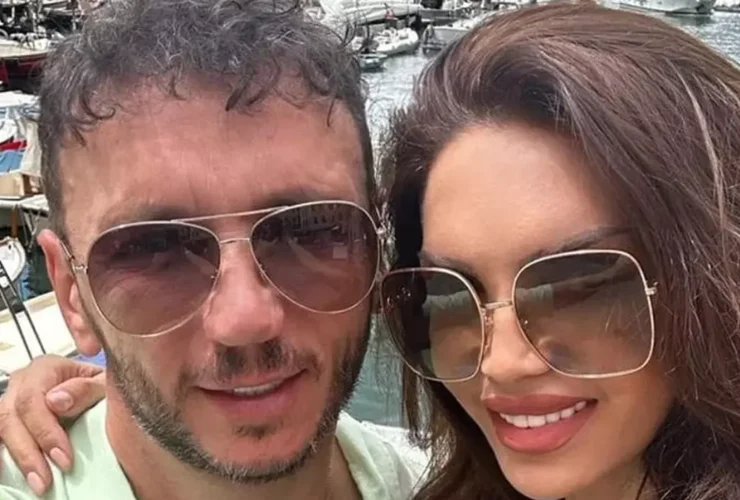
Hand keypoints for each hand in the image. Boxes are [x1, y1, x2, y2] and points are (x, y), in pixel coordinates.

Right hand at [0, 355, 104, 496]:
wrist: (96, 390)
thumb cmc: (99, 386)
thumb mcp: (104, 383)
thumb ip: (86, 388)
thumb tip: (57, 401)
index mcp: (46, 368)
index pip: (33, 399)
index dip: (45, 432)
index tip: (64, 458)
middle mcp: (22, 382)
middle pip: (12, 416)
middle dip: (29, 452)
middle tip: (46, 479)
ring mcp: (11, 400)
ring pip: (2, 428)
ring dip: (17, 457)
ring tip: (37, 482)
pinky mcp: (10, 419)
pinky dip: (3, 454)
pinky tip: (9, 471)